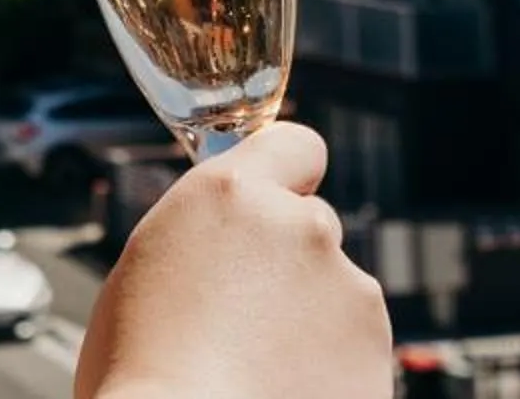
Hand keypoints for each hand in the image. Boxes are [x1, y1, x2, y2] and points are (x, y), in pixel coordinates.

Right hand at [76, 122, 391, 398]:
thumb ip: (205, 235)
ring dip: (311, 319)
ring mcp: (348, 289)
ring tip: (258, 369)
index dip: (289, 177)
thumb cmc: (142, 374)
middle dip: (290, 263)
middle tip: (246, 318)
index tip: (278, 207)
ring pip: (336, 292)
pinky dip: (331, 368)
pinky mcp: (377, 352)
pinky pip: (355, 348)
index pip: (295, 145)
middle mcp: (301, 227)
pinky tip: (283, 391)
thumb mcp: (150, 267)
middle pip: (312, 226)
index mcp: (232, 195)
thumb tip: (224, 248)